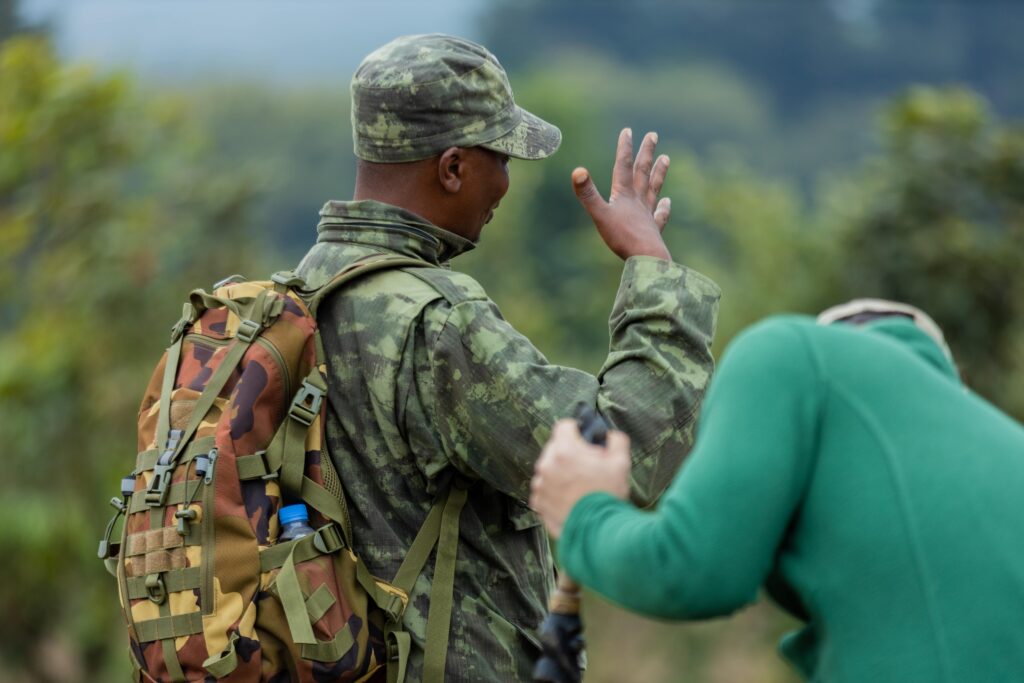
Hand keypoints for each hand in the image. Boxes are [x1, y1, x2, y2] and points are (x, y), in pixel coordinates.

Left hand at [530, 419, 631, 539]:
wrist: (599, 532)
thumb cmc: (609, 496)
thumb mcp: (621, 462)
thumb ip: (615, 440)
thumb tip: (610, 435)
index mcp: (565, 450)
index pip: (564, 426)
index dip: (576, 430)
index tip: (583, 439)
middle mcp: (547, 465)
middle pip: (555, 448)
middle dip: (568, 454)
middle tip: (585, 467)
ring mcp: (540, 485)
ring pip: (548, 470)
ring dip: (560, 473)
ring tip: (578, 487)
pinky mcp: (537, 502)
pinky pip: (544, 489)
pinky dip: (554, 492)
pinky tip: (570, 499)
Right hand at [572, 128, 671, 260]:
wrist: (647, 258)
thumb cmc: (622, 238)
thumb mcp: (600, 215)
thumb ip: (588, 194)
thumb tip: (577, 170)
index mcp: (624, 195)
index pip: (624, 166)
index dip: (625, 148)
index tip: (628, 131)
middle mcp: (638, 201)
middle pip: (643, 172)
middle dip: (646, 153)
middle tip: (653, 135)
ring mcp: (647, 214)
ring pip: (654, 188)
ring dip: (658, 173)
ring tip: (666, 158)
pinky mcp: (653, 230)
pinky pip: (659, 216)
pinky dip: (663, 208)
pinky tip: (667, 203)